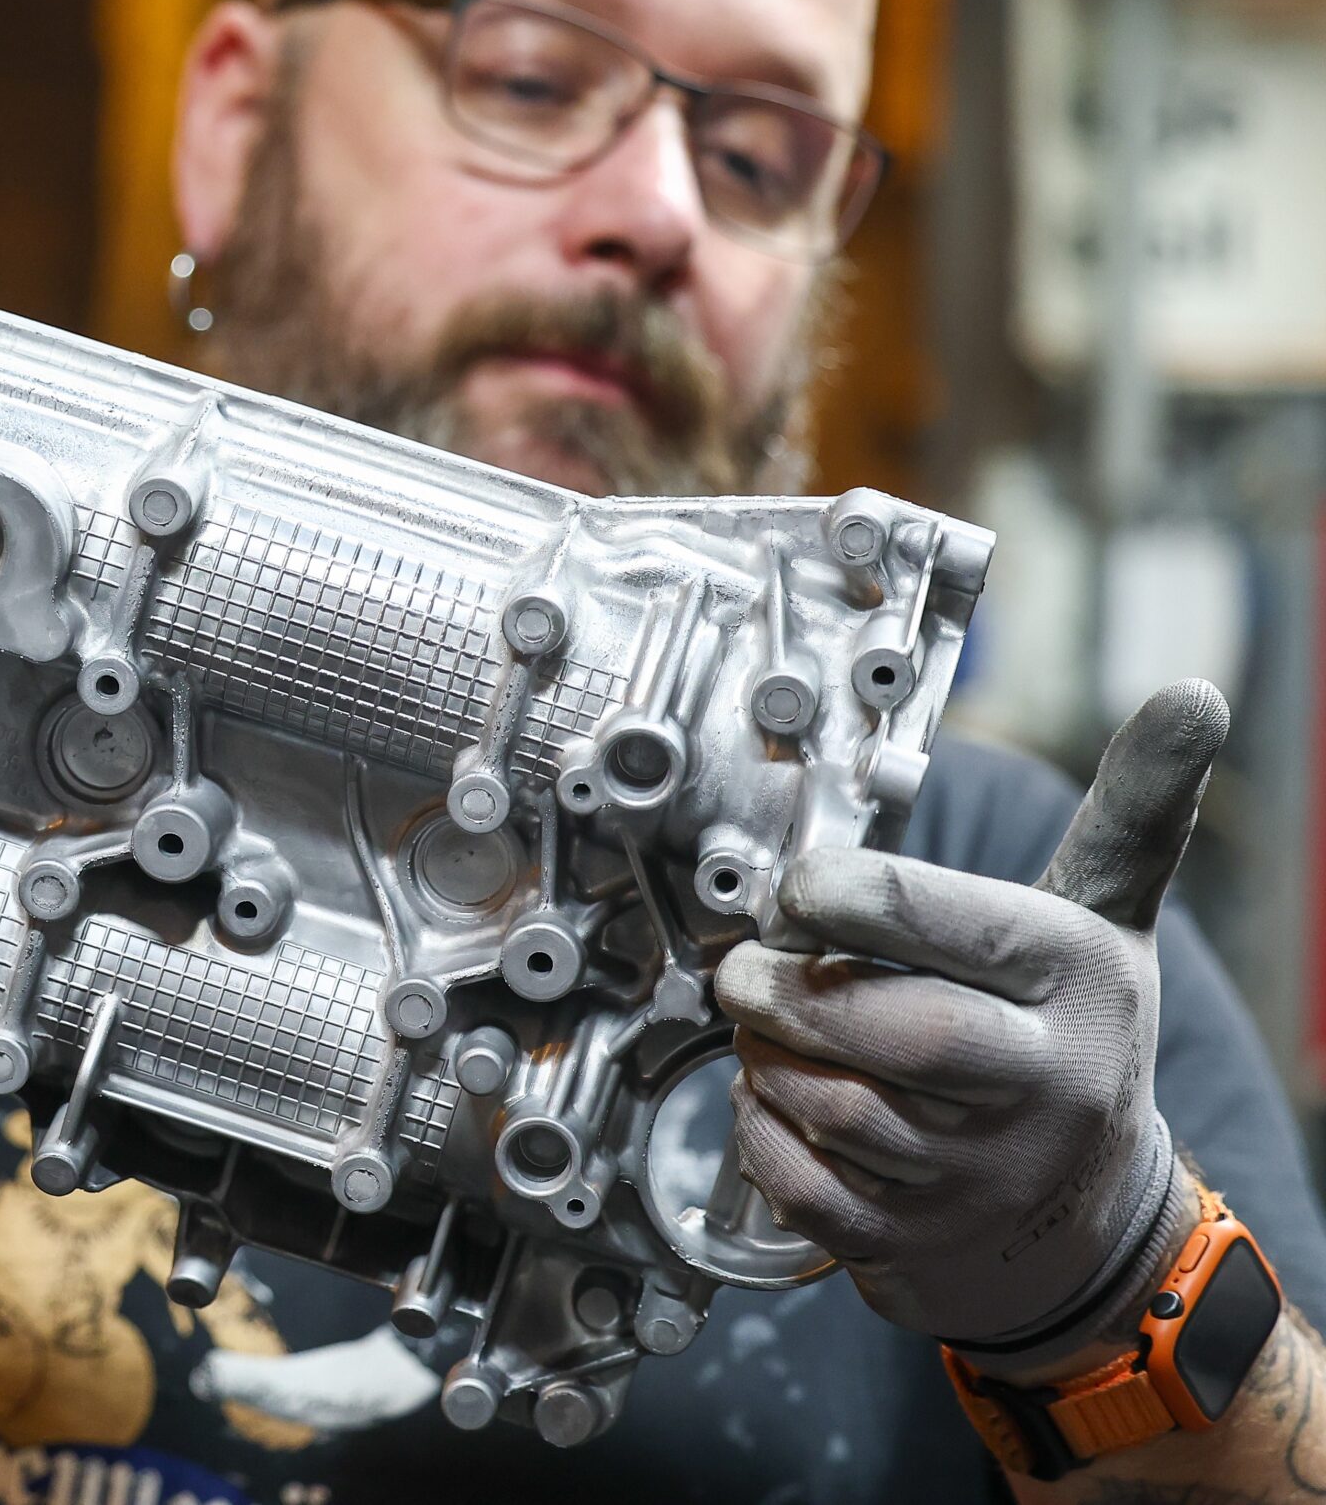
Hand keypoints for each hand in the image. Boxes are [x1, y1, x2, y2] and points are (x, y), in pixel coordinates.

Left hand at [716, 680, 1227, 1356]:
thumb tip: (1193, 696)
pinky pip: (804, 1188)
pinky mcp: (917, 1242)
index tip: (797, 887)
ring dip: (764, 1054)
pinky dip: (758, 1135)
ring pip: (835, 1107)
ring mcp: (980, 1176)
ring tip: (758, 1021)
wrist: (1089, 1220)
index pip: (944, 923)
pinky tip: (768, 1095)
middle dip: (790, 987)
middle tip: (745, 962)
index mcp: (1078, 984)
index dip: (842, 893)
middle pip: (891, 1029)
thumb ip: (1127, 811)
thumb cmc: (1071, 1038)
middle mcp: (1043, 1086)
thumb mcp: (1107, 923)